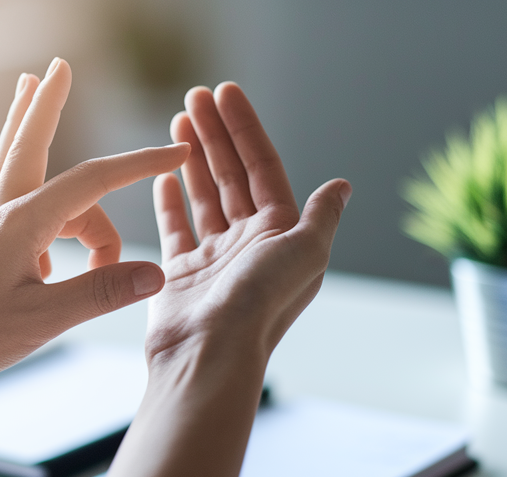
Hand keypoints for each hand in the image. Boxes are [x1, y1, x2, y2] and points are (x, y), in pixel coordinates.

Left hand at [0, 59, 187, 454]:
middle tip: (60, 65)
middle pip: (34, 144)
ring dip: (22, 123)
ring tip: (28, 85)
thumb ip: (100, 293)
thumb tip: (156, 272)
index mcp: (25, 223)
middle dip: (50, 103)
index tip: (178, 155)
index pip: (95, 181)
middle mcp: (2, 214)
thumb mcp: (43, 320)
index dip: (140, 164)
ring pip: (10, 163)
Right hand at [87, 83, 348, 476]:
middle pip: (232, 175)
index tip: (225, 93)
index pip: (262, 167)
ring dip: (192, 158)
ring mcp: (214, 257)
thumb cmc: (259, 305)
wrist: (209, 353)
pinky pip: (176, 227)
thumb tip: (342, 186)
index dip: (245, 128)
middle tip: (194, 96)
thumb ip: (321, 216)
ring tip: (177, 122)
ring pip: (204, 195)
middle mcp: (250, 243)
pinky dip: (171, 199)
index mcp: (281, 234)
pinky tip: (164, 174)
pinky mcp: (182, 272)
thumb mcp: (305, 252)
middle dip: (215, 134)